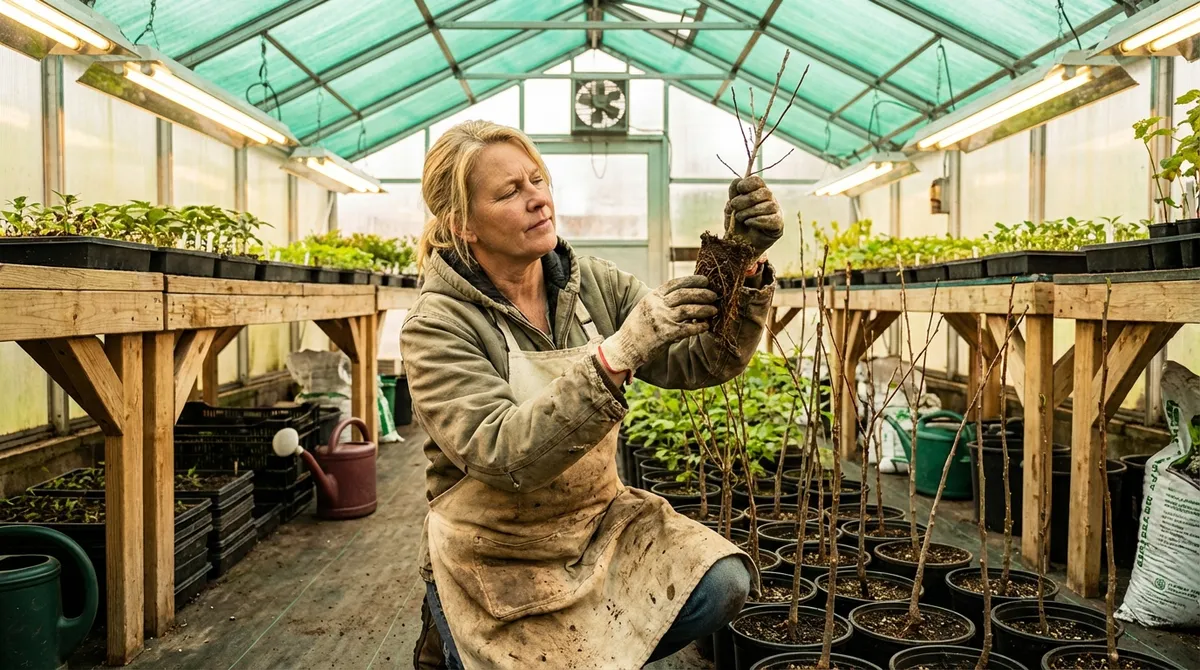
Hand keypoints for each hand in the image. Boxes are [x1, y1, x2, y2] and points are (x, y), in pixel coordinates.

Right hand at [598, 275, 716, 375]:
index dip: (692, 280)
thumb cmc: (637, 329)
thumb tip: (683, 297)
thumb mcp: (645, 308)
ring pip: (688, 310)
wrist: (625, 347)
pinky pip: (688, 328)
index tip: (705, 280)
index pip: (675, 283)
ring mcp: (661, 319)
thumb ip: (661, 301)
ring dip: (704, 309)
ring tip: (714, 310)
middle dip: (702, 294)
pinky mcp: (666, 334)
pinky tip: (706, 326)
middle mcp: (657, 305)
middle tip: (714, 295)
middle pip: (684, 294)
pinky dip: (699, 326)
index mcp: (652, 297)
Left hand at [724, 175, 782, 255]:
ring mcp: (776, 212)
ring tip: (741, 219)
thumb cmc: (736, 225)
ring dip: (749, 212)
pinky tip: (749, 223)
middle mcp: (769, 199)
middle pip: (764, 192)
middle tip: (735, 208)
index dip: (747, 184)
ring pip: (769, 205)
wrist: (739, 245)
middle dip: (745, 200)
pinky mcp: (778, 225)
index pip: (757, 181)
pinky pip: (772, 219)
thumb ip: (733, 194)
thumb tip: (738, 180)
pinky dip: (757, 220)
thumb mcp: (731, 208)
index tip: (738, 191)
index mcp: (758, 192)